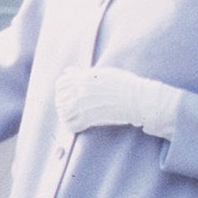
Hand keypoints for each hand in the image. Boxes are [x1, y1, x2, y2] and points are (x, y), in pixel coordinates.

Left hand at [54, 67, 183, 138]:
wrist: (138, 98)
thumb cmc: (124, 84)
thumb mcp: (104, 73)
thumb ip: (83, 73)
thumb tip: (68, 71)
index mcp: (84, 78)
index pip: (61, 83)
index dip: (61, 89)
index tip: (68, 93)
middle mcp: (81, 90)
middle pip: (60, 99)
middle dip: (63, 103)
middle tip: (71, 106)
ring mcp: (84, 105)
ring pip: (63, 113)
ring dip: (66, 115)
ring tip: (73, 116)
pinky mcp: (90, 119)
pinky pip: (71, 126)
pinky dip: (71, 126)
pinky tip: (78, 124)